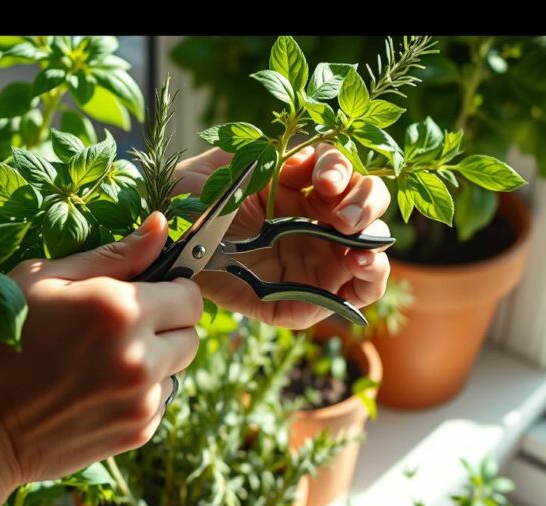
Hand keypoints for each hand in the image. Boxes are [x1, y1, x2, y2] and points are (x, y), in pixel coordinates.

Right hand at [0, 210, 200, 486]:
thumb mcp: (41, 280)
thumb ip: (112, 255)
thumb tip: (160, 226)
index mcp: (120, 309)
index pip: (190, 295)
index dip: (170, 290)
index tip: (143, 292)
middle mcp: (140, 357)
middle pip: (192, 335)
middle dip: (166, 326)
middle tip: (117, 328)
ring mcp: (140, 402)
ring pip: (177, 371)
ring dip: (153, 363)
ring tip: (96, 363)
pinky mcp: (135, 435)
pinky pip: (158, 404)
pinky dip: (137, 396)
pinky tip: (90, 392)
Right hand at [176, 144, 391, 329]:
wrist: (171, 222)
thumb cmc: (206, 264)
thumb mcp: (250, 297)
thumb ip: (292, 306)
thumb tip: (334, 302)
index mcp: (319, 273)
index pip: (367, 278)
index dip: (373, 271)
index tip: (362, 260)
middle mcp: (323, 238)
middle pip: (374, 228)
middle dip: (370, 224)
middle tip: (345, 221)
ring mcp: (313, 200)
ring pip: (363, 188)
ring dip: (356, 190)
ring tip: (327, 190)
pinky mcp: (296, 166)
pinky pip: (327, 159)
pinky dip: (327, 165)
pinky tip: (306, 175)